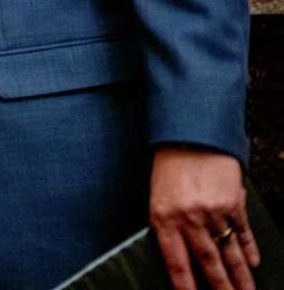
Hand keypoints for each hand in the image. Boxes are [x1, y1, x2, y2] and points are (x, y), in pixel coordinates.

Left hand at [150, 147, 259, 289]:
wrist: (190, 137)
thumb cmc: (168, 169)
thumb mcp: (158, 198)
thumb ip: (169, 226)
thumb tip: (182, 256)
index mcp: (164, 218)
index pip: (176, 262)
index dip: (185, 286)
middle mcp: (189, 218)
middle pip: (208, 262)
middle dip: (221, 287)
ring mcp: (213, 211)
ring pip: (228, 251)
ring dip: (239, 275)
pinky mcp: (232, 202)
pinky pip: (242, 230)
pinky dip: (248, 248)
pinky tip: (253, 263)